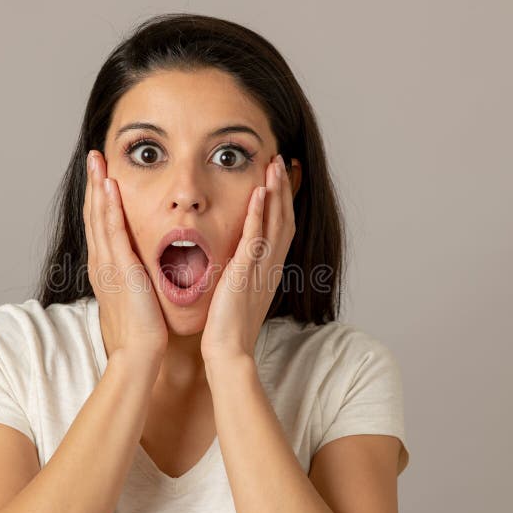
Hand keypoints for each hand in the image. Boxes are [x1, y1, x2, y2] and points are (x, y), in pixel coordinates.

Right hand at [83, 150, 167, 362]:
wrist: (139, 351)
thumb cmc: (142, 329)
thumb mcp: (137, 295)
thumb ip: (138, 277)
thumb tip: (146, 266)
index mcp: (107, 268)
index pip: (101, 225)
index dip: (99, 199)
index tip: (102, 176)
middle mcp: (102, 262)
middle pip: (94, 214)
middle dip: (93, 184)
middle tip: (94, 157)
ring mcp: (108, 264)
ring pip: (99, 217)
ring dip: (97, 186)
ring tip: (97, 160)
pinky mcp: (119, 268)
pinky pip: (112, 231)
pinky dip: (109, 207)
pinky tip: (109, 187)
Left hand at [201, 154, 295, 363]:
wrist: (228, 351)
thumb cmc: (229, 327)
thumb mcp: (239, 293)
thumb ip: (241, 273)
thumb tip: (235, 261)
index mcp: (269, 270)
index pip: (281, 228)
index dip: (284, 201)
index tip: (282, 178)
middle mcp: (270, 266)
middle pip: (284, 218)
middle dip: (283, 188)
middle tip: (282, 161)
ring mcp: (261, 268)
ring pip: (275, 222)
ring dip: (275, 192)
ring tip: (274, 165)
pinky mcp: (246, 272)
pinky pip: (255, 237)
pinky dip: (258, 214)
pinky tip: (258, 193)